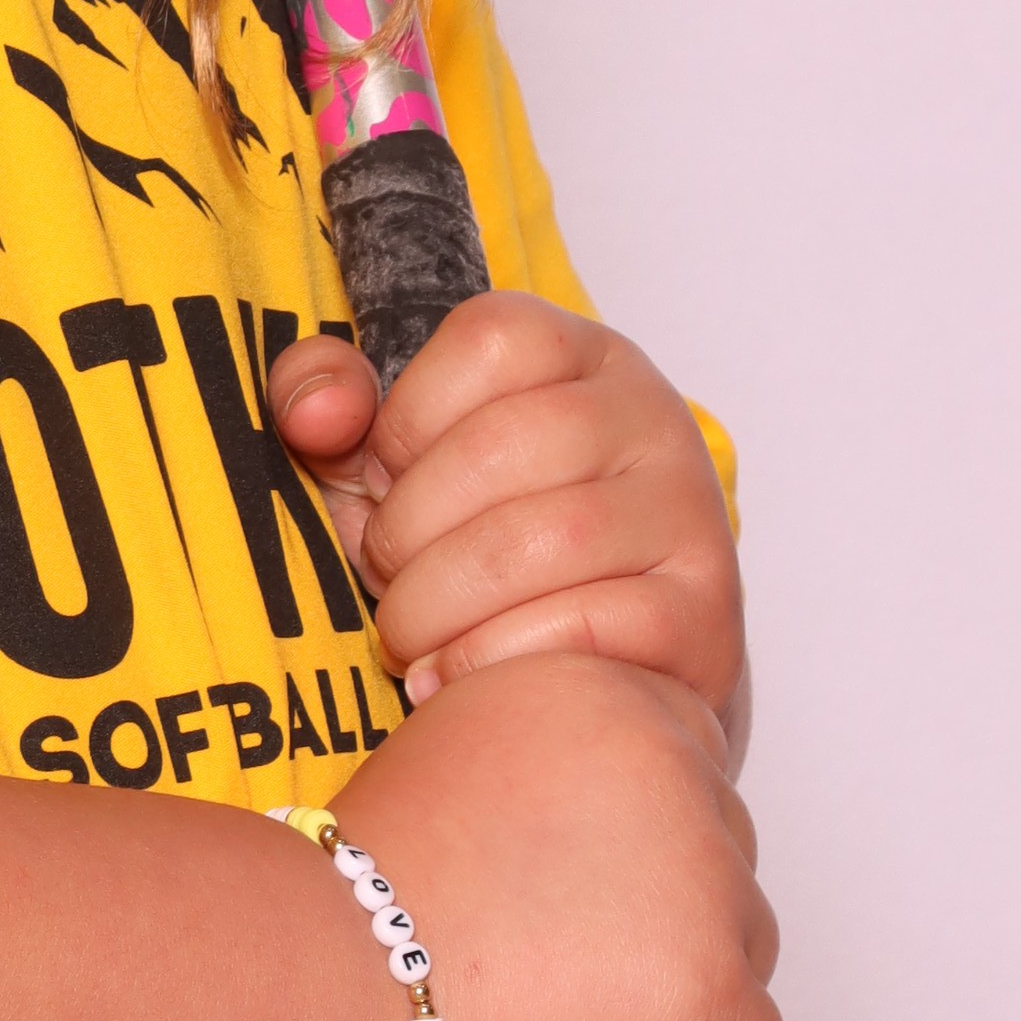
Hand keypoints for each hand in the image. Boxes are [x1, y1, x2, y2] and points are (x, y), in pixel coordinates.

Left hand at [268, 292, 743, 725]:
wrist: (597, 659)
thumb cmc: (481, 541)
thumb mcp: (391, 451)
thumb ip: (325, 395)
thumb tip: (316, 412)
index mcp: (579, 355)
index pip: (488, 341)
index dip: (406, 421)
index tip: (383, 482)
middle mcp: (651, 418)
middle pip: (504, 447)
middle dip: (406, 530)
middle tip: (384, 579)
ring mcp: (689, 515)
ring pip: (546, 541)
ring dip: (437, 604)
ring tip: (407, 636)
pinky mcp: (704, 617)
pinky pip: (588, 628)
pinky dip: (489, 660)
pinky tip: (446, 680)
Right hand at [327, 647, 780, 1020]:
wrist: (331, 976)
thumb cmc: (366, 887)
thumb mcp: (455, 752)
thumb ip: (548, 759)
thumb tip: (596, 821)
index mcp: (606, 696)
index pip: (687, 761)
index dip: (637, 833)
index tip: (581, 878)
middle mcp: (672, 767)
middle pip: (725, 851)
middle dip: (665, 908)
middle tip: (563, 950)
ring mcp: (704, 881)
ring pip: (746, 942)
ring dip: (681, 982)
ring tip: (572, 1007)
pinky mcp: (713, 991)